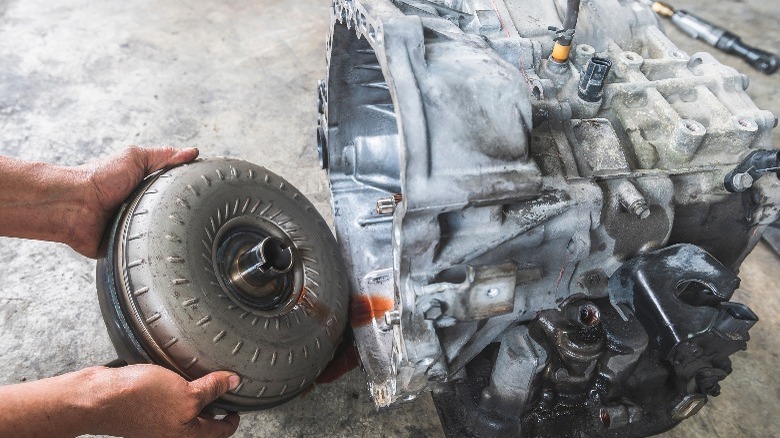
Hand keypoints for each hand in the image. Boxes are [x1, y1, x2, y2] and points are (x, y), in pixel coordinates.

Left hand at [72, 146, 198, 256]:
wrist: (74, 206)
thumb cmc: (99, 178)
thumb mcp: (135, 158)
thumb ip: (163, 156)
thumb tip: (191, 152)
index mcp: (147, 188)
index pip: (177, 190)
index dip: (191, 190)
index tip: (206, 191)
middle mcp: (143, 208)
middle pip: (174, 213)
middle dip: (182, 214)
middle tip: (195, 214)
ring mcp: (137, 228)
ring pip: (164, 233)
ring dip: (168, 231)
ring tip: (176, 229)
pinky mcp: (129, 247)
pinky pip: (148, 252)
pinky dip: (153, 248)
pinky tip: (160, 244)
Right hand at [89, 365, 240, 437]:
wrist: (98, 399)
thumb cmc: (139, 400)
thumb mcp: (186, 393)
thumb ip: (212, 389)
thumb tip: (233, 382)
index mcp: (187, 436)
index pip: (220, 432)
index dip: (232, 420)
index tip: (237, 410)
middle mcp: (173, 434)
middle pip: (202, 425)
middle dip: (214, 407)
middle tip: (223, 390)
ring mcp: (158, 425)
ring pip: (185, 414)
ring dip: (195, 399)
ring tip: (203, 380)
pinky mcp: (145, 412)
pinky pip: (168, 405)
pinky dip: (177, 394)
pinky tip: (176, 377)